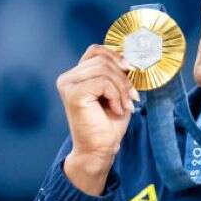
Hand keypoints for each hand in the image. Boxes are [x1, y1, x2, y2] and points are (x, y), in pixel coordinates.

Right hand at [56, 43, 140, 170]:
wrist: (100, 149)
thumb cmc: (108, 124)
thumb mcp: (116, 91)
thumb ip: (117, 72)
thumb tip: (129, 56)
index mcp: (76, 75)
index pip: (96, 51)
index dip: (115, 56)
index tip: (131, 69)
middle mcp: (67, 78)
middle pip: (102, 60)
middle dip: (123, 78)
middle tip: (132, 97)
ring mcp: (67, 85)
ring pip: (104, 70)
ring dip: (121, 89)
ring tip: (125, 106)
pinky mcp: (73, 93)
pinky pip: (102, 82)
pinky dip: (115, 96)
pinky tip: (115, 110)